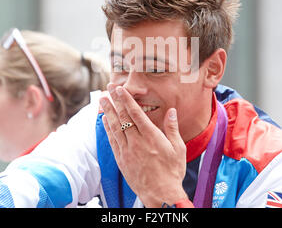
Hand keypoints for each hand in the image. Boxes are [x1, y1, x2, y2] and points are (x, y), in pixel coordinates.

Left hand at [100, 84, 187, 206]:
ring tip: (102, 100)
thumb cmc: (172, 171)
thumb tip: (171, 111)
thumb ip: (172, 128)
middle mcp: (137, 142)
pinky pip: (113, 141)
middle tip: (108, 88)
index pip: (135, 113)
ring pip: (115, 127)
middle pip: (123, 117)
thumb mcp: (179, 149)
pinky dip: (108, 129)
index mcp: (152, 137)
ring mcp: (128, 151)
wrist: (161, 194)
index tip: (120, 89)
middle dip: (115, 101)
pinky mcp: (122, 160)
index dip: (126, 99)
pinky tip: (105, 120)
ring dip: (108, 112)